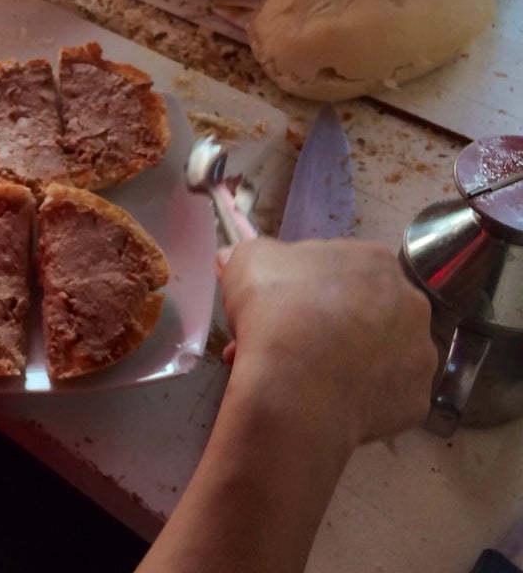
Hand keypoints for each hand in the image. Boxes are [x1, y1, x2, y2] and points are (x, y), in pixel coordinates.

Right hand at [216, 237, 436, 445]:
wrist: (296, 388)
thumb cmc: (275, 312)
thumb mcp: (246, 262)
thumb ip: (249, 253)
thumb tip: (236, 260)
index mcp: (375, 262)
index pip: (338, 267)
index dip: (302, 286)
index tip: (276, 306)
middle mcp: (410, 304)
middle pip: (360, 310)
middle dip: (322, 323)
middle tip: (281, 342)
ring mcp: (420, 355)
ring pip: (374, 354)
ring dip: (340, 359)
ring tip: (296, 376)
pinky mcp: (416, 401)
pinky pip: (381, 395)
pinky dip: (354, 397)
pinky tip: (322, 400)